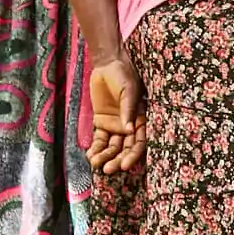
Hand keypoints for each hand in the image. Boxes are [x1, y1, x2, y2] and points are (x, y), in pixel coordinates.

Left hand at [87, 57, 143, 173]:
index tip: (124, 165)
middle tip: (108, 170)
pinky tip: (91, 155)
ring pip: (112, 146)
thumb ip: (129, 109)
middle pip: (125, 148)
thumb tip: (130, 130)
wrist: (107, 64)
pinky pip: (99, 139)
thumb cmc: (124, 74)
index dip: (133, 155)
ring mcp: (115, 126)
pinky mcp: (102, 123)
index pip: (139, 142)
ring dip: (105, 156)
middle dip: (117, 159)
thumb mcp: (129, 90)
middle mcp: (130, 126)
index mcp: (142, 119)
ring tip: (96, 163)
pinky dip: (96, 148)